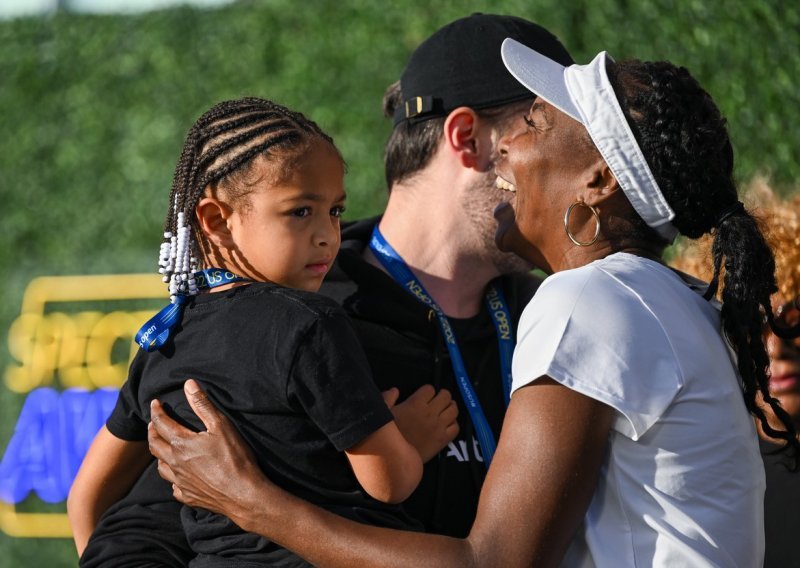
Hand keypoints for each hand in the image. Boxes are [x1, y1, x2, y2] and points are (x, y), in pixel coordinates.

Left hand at [148, 379, 269, 530]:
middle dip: (152, 431)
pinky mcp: (187, 496)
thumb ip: (203, 404)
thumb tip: (188, 384)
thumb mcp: (221, 425)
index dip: (157, 411)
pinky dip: (173, 476)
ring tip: (163, 447)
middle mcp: (175, 463)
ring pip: (161, 466)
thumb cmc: (235, 458)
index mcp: (181, 443)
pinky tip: (179, 475)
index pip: (161, 423)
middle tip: (154, 423)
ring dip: (159, 454)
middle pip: (154, 445)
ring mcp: (180, 482)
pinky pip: (173, 485)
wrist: (243, 494)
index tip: (155, 403)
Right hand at [384, 385, 458, 462]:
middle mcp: (430, 412)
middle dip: (443, 395)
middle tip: (439, 399)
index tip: (425, 396)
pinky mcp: (443, 439)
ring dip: (451, 407)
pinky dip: (454, 424)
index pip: (430, 389)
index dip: (428, 391)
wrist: (396, 459)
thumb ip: (388, 398)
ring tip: (446, 409)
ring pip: (454, 410)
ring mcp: (438, 426)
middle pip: (445, 396)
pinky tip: (448, 424)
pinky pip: (456, 427)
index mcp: (415, 403)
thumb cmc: (388, 435)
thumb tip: (395, 390)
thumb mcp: (383, 414)